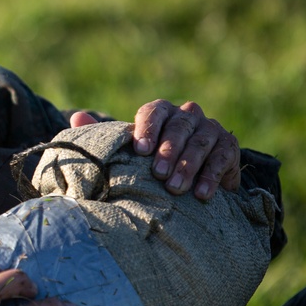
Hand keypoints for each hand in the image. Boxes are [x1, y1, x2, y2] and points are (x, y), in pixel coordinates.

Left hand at [70, 101, 240, 200]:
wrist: (190, 179)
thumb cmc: (149, 164)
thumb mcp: (127, 152)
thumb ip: (104, 136)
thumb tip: (76, 117)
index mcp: (160, 113)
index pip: (153, 111)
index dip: (147, 128)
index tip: (140, 150)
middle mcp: (186, 115)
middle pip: (179, 126)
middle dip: (169, 151)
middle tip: (159, 174)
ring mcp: (210, 129)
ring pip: (201, 142)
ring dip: (189, 165)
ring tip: (177, 188)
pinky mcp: (228, 147)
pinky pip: (222, 157)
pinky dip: (212, 176)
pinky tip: (202, 193)